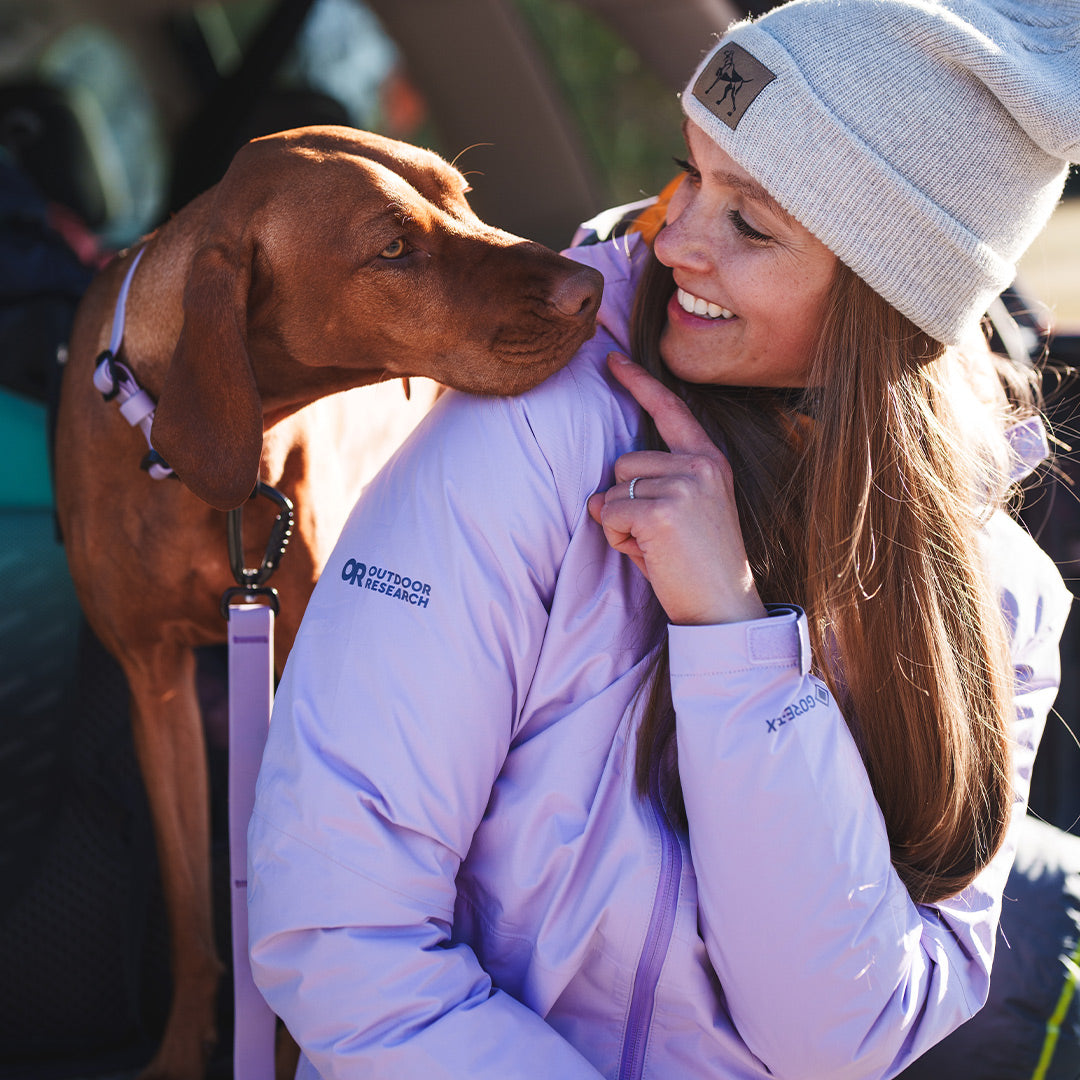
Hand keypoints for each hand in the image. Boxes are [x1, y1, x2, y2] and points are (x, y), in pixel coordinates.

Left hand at [587, 353, 766, 624]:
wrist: (723, 608)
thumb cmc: (697, 565)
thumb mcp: (685, 512)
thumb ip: (655, 486)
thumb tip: (602, 492)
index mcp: (709, 460)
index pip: (670, 410)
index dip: (639, 383)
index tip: (612, 361)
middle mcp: (700, 465)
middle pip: (623, 462)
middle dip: (625, 502)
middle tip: (658, 536)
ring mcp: (683, 485)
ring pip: (613, 490)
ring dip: (620, 523)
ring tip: (656, 546)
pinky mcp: (662, 511)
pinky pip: (609, 515)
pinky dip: (617, 539)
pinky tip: (649, 555)